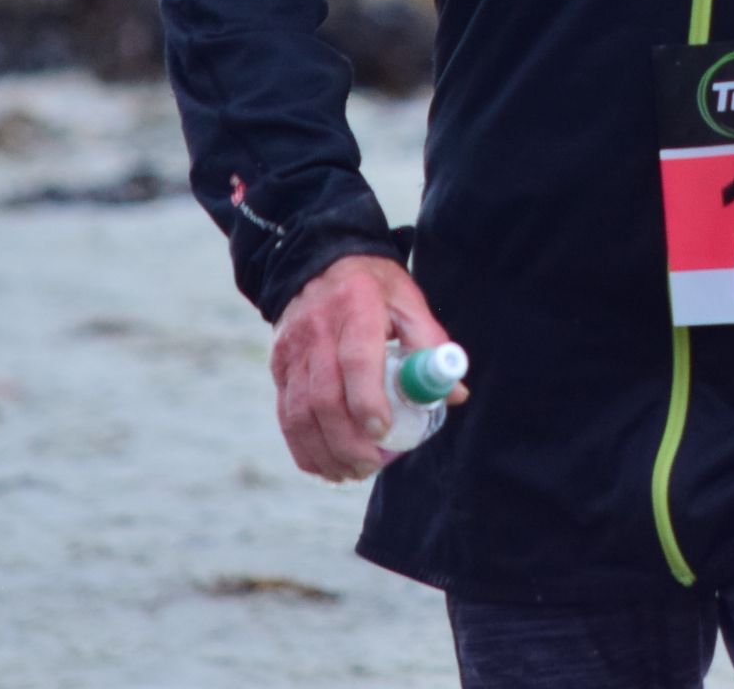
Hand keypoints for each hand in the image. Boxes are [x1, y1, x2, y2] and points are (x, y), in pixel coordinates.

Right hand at [268, 254, 463, 482]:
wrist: (318, 261)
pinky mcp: (278, 366)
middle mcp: (316, 330)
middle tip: (370, 466)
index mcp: (356, 309)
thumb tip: (455, 394)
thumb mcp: (408, 301)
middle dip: (346, 441)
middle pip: (323, 396)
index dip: (367, 401)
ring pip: (299, 412)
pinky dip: (302, 447)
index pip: (355, 360)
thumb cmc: (375, 288)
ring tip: (350, 472)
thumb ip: (430, 345)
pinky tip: (324, 466)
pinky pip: (285, 414)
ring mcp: (292, 350)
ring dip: (324, 451)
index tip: (383, 434)